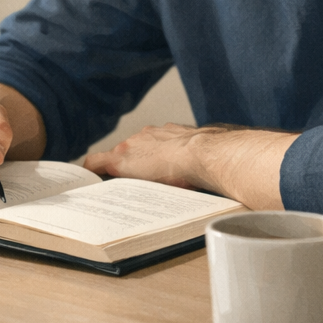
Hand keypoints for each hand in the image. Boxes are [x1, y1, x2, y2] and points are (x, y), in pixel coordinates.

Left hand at [84, 123, 298, 209]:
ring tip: (103, 188)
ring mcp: (133, 146)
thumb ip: (214, 161)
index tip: (146, 170)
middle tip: (123, 184)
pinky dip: (89, 174)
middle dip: (127, 165)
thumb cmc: (218, 159)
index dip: (147, 158)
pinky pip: (95, 165)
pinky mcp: (120, 159)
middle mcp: (149, 135)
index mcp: (171, 135)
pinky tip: (83, 185)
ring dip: (109, 172)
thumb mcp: (213, 157)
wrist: (207, 154)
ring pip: (113, 157)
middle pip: (130, 149)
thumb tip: (239, 173)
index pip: (153, 144)